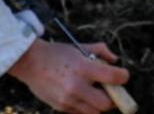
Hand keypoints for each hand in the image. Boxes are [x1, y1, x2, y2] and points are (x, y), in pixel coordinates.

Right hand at [9, 39, 128, 113]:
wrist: (30, 62)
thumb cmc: (57, 53)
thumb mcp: (80, 47)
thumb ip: (101, 51)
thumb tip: (115, 61)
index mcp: (83, 68)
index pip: (113, 77)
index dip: (123, 76)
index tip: (122, 75)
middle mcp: (77, 86)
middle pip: (107, 103)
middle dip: (112, 98)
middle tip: (111, 90)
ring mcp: (68, 99)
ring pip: (95, 112)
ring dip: (99, 104)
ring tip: (96, 93)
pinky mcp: (61, 107)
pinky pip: (81, 113)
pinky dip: (86, 107)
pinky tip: (83, 96)